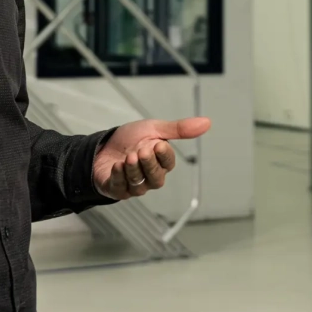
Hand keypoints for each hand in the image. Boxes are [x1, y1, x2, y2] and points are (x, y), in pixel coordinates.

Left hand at [92, 117, 210, 199]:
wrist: (104, 145)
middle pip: (156, 178)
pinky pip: (121, 188)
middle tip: (142, 150)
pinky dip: (119, 176)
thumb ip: (178, 129)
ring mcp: (135, 185)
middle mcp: (150, 176)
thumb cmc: (131, 139)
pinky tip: (117, 166)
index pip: (168, 163)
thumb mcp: (154, 128)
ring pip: (140, 184)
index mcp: (161, 162)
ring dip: (133, 170)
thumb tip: (207, 122)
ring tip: (128, 157)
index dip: (164, 155)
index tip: (158, 144)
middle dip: (149, 164)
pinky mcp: (118, 190)